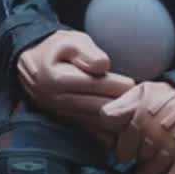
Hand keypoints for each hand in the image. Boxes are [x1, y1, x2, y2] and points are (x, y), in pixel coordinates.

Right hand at [16, 29, 134, 145]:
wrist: (33, 65)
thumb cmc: (56, 49)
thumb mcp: (70, 41)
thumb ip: (87, 52)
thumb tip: (103, 65)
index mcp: (55, 78)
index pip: (90, 84)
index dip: (113, 85)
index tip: (132, 84)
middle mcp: (56, 100)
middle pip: (95, 106)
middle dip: (119, 104)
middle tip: (141, 101)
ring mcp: (60, 113)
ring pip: (94, 122)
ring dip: (116, 120)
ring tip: (137, 114)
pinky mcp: (66, 121)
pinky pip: (90, 131)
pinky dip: (107, 132)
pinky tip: (124, 130)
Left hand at [100, 81, 174, 173]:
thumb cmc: (172, 96)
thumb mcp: (142, 91)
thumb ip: (120, 105)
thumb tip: (103, 118)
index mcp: (138, 118)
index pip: (116, 144)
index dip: (120, 142)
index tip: (125, 138)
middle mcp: (151, 137)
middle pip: (129, 161)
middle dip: (134, 156)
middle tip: (144, 145)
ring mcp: (168, 153)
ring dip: (145, 173)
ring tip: (153, 161)